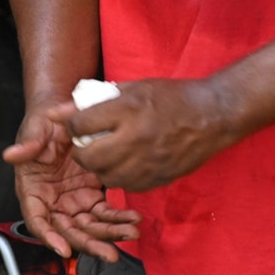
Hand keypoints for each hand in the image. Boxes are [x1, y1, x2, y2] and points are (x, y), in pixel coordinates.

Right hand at [3, 104, 141, 260]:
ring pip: (89, 225)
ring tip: (131, 233)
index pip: (38, 220)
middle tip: (110, 253)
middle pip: (68, 229)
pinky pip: (105, 211)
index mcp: (33, 190)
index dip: (49, 236)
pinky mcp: (92, 193)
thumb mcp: (37, 128)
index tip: (64, 249)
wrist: (69, 112)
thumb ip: (27, 143)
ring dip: (109, 233)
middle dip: (89, 243)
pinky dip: (117, 217)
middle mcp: (53, 200)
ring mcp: (73, 199)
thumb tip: (11, 155)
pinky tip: (133, 218)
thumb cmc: (47, 121)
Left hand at [48, 77, 243, 194]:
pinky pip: (127, 186)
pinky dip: (122, 177)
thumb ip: (97, 100)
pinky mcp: (160, 177)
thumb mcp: (136, 88)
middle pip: (88, 157)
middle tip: (89, 145)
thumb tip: (58, 112)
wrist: (216, 114)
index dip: (74, 125)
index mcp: (129, 110)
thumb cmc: (175, 97)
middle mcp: (136, 138)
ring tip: (109, 156)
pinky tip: (128, 164)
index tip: (82, 124)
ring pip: (105, 176)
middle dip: (82, 152)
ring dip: (101, 167)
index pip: (80, 125)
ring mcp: (148, 161)